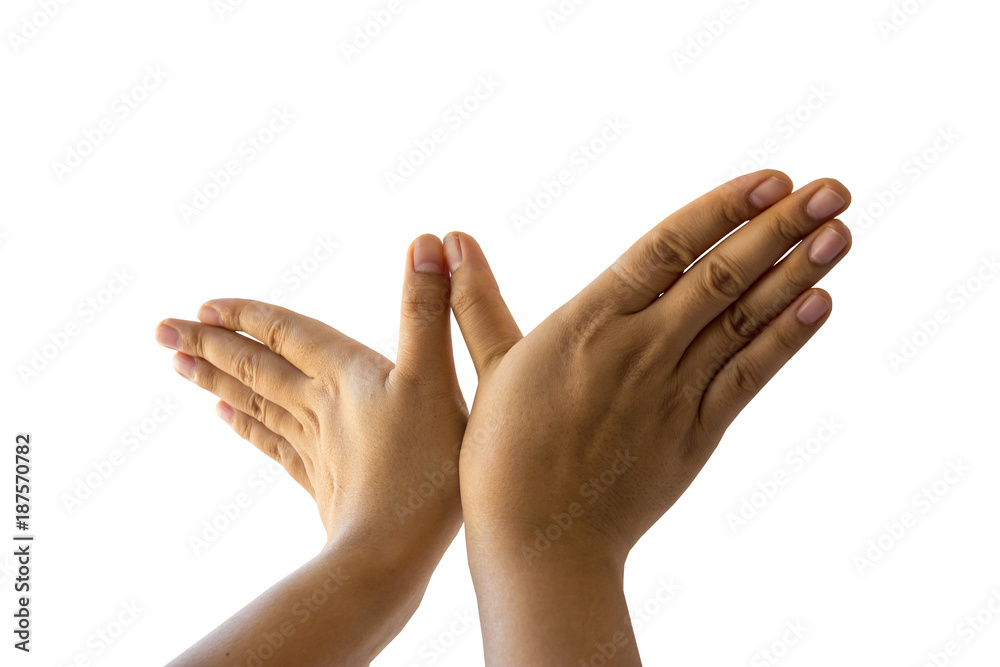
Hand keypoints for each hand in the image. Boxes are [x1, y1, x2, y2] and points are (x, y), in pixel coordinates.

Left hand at [158, 235, 466, 664]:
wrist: (392, 555)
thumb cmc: (422, 468)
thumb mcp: (434, 378)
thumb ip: (427, 312)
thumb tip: (429, 240)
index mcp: (345, 375)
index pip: (286, 334)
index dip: (249, 316)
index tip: (202, 306)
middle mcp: (320, 406)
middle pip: (255, 368)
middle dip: (210, 345)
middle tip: (161, 330)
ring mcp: (316, 447)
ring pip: (255, 404)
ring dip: (218, 381)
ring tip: (179, 365)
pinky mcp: (321, 483)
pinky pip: (272, 445)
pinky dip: (247, 426)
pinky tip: (226, 418)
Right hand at [444, 170, 851, 664]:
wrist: (541, 540)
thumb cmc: (503, 453)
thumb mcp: (491, 366)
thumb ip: (478, 301)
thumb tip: (448, 239)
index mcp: (589, 320)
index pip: (668, 247)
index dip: (723, 210)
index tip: (771, 179)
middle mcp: (640, 346)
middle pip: (722, 274)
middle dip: (782, 227)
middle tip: (834, 187)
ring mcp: (674, 389)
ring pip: (744, 318)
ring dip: (797, 271)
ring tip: (841, 228)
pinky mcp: (696, 432)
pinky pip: (749, 376)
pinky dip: (786, 338)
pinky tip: (820, 301)